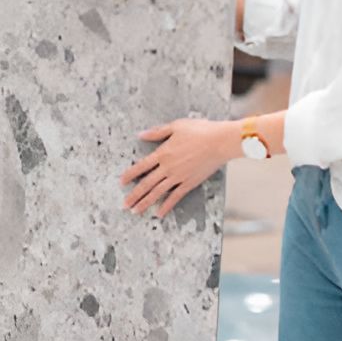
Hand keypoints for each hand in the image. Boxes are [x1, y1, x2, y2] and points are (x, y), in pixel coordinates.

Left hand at [120, 119, 239, 217]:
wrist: (220, 142)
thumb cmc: (199, 131)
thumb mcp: (176, 126)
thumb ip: (157, 132)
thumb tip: (141, 134)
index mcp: (162, 153)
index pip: (141, 166)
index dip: (130, 175)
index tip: (121, 182)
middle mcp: (168, 168)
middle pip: (146, 184)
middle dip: (134, 195)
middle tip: (124, 205)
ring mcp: (178, 177)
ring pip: (158, 193)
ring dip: (145, 203)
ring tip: (135, 211)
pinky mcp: (189, 183)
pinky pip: (175, 197)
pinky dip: (166, 206)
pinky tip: (159, 213)